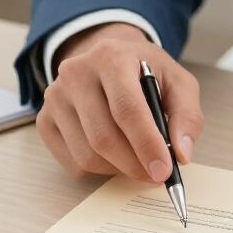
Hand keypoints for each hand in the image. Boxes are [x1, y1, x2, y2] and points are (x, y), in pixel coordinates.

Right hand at [37, 22, 204, 182]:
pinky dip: (100, 170)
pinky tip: (115, 154)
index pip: (126, 108)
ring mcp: (55, 97)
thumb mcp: (177, 82)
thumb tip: (182, 154)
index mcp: (110, 57)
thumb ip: (187, 115)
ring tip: (138, 161)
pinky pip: (73, 162)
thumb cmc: (145, 73)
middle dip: (134, 165)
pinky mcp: (45, 120)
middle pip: (103, 136)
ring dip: (119, 170)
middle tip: (156, 176)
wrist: (109, 61)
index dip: (147, 144)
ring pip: (87, 155)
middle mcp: (75, 73)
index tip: (164, 170)